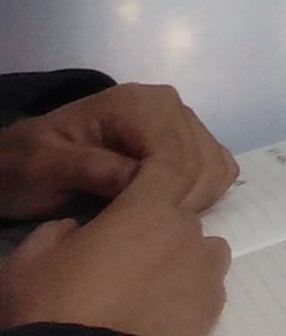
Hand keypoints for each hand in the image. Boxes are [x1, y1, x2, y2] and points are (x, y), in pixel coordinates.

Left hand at [0, 84, 232, 222]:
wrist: (17, 163)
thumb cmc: (25, 166)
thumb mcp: (46, 168)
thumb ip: (95, 170)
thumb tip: (145, 185)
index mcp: (134, 103)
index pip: (176, 150)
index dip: (166, 192)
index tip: (140, 227)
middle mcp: (164, 103)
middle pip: (201, 157)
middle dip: (180, 198)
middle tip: (141, 231)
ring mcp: (177, 121)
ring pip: (214, 163)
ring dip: (192, 198)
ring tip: (151, 222)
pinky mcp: (183, 140)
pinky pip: (215, 166)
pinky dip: (202, 192)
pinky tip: (166, 210)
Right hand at [0, 152, 228, 335]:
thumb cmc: (51, 309)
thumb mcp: (29, 262)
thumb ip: (58, 232)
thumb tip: (78, 228)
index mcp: (146, 209)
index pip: (169, 167)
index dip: (158, 172)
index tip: (142, 185)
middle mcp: (186, 232)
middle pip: (180, 216)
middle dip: (155, 230)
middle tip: (122, 261)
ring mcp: (205, 272)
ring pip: (200, 251)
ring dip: (180, 259)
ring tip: (144, 289)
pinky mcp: (214, 310)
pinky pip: (207, 287)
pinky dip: (189, 293)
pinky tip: (158, 315)